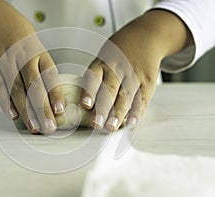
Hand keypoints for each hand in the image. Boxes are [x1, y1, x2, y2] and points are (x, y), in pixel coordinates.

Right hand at [0, 0, 64, 133]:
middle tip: (49, 127)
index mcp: (38, 53)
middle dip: (42, 109)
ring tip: (34, 127)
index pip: (50, 75)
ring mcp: (5, 61)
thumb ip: (42, 73)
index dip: (55, 94)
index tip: (60, 110)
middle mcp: (23, 56)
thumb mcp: (36, 50)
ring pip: (17, 89)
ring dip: (26, 111)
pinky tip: (13, 115)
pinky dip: (6, 103)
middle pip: (34, 85)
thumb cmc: (20, 41)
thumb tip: (52, 101)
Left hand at [80, 10, 192, 131]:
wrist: (146, 35)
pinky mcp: (148, 81)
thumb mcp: (103, 57)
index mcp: (103, 62)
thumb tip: (83, 104)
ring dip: (118, 114)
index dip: (89, 92)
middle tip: (97, 124)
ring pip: (126, 96)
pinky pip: (142, 98)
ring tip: (111, 127)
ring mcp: (134, 74)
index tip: (85, 105)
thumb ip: (95, 78)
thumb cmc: (118, 51)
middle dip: (103, 108)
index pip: (94, 77)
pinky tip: (132, 123)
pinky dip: (137, 112)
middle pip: (110, 89)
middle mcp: (118, 68)